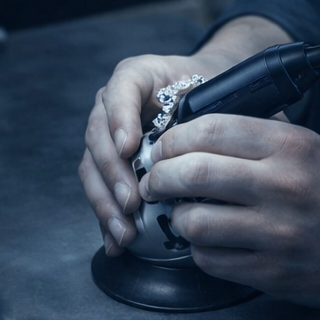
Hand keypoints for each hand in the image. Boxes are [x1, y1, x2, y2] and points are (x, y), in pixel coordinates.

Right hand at [78, 15, 290, 255]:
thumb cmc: (217, 93)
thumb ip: (221, 107)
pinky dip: (106, 218)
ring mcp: (108, 136)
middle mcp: (115, 103)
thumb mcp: (222, 91)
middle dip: (112, 172)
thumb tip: (226, 145)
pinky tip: (116, 242)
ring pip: (92, 166)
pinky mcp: (111, 166)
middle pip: (99, 134)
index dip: (120, 117)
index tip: (129, 147)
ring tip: (125, 230)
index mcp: (140, 77)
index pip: (122, 88)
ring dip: (105, 201)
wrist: (210, 99)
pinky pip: (100, 191)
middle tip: (132, 201)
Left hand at [141, 113, 319, 319]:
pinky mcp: (273, 275)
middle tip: (156, 180)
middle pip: (191, 173)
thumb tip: (201, 130)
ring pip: (193, 222)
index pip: (209, 129)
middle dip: (160, 176)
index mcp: (294, 146)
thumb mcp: (318, 148)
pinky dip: (201, 251)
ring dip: (178, 218)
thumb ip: (265, 138)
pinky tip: (212, 242)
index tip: (165, 144)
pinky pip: (211, 261)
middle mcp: (284, 186)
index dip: (174, 137)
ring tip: (184, 213)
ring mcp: (278, 235)